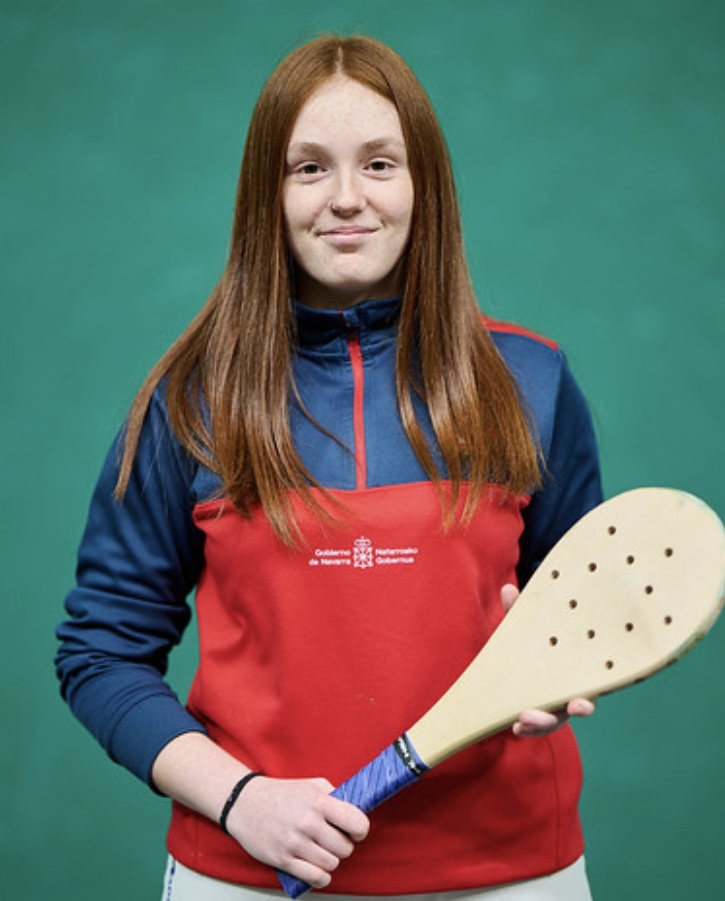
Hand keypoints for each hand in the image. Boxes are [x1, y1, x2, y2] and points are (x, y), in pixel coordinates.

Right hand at [225, 775, 369, 888]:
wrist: (245, 803)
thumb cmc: (280, 793)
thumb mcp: (310, 785)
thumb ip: (334, 795)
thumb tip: (357, 809)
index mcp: (318, 801)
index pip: (356, 822)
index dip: (360, 830)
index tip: (355, 831)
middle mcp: (308, 822)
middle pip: (345, 848)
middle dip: (343, 846)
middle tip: (333, 840)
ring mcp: (295, 843)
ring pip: (331, 864)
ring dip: (330, 860)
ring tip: (322, 850)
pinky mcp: (283, 859)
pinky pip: (315, 878)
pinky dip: (321, 877)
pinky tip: (317, 868)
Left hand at [500, 583, 595, 737]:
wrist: (526, 654)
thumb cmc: (537, 640)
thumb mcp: (528, 627)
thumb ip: (519, 611)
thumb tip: (507, 589)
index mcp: (576, 672)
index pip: (586, 690)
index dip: (584, 702)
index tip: (579, 704)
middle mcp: (570, 693)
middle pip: (567, 713)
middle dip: (553, 718)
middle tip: (532, 715)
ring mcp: (554, 705)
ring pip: (551, 722)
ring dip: (537, 725)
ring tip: (519, 724)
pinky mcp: (537, 711)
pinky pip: (534, 725)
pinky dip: (526, 727)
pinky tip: (513, 727)